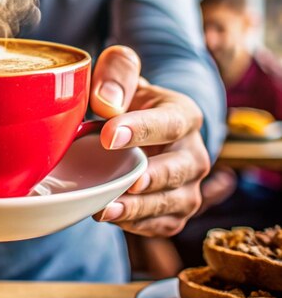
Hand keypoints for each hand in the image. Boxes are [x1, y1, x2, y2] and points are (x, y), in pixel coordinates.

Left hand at [90, 46, 210, 236]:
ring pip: (171, 202)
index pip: (169, 123)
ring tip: (104, 209)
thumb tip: (106, 103)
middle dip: (149, 178)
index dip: (141, 130)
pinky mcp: (175, 212)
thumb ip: (116, 74)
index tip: (108, 136)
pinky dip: (136, 224)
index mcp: (183, 114)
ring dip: (138, 209)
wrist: (136, 125)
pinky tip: (109, 216)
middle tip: (122, 181)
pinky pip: (160, 224)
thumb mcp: (121, 73)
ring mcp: (188, 186)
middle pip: (177, 170)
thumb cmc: (127, 96)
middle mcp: (193, 153)